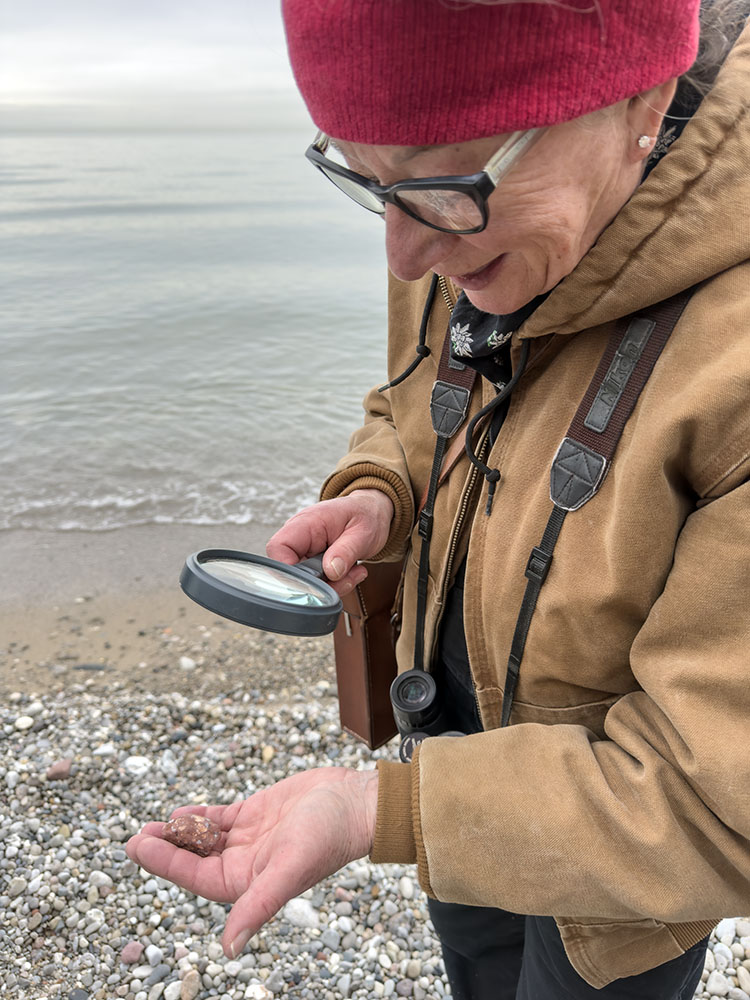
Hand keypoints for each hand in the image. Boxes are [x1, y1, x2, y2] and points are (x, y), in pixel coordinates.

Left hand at [125, 767, 378, 958]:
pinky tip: (181, 811)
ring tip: (152, 824)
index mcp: (247, 883)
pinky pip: (219, 817)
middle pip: (194, 858)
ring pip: (203, 837)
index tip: (137, 846)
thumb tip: (229, 950)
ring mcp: (249, 838)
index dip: (164, 863)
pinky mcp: (256, 813)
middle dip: (164, 848)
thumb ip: (257, 907)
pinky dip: (200, 815)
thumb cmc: (327, 837)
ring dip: (179, 831)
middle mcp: (244, 864)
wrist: (354, 802)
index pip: (195, 877)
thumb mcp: (287, 872)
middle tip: (134, 836)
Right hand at [266, 489, 393, 595]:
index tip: (314, 581)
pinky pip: (318, 582)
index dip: (287, 569)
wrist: (371, 513)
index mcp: (306, 522)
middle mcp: (300, 537)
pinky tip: (352, 572)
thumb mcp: (362, 532)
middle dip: (320, 583)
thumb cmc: (365, 515)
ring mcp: (305, 551)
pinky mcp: (314, 563)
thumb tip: (331, 572)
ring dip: (332, 584)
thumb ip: (346, 551)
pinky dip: (336, 583)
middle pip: (292, 571)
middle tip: (346, 577)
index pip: (278, 547)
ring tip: (354, 571)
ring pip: (306, 581)